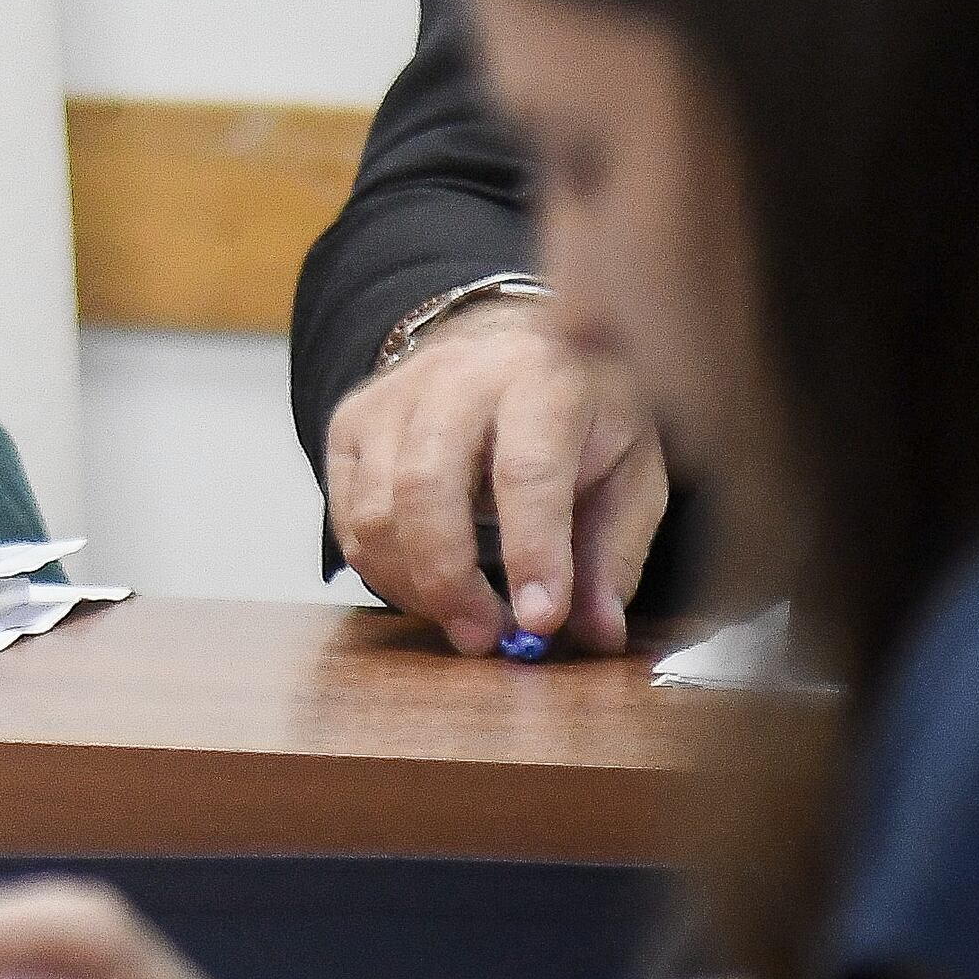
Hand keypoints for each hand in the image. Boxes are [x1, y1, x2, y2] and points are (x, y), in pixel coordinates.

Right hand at [328, 298, 662, 653]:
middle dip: (449, 578)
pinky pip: (348, 516)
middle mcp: (456, 378)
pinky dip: (382, 569)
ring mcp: (391, 398)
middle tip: (483, 637)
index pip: (526, 472)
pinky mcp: (350, 422)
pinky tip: (426, 588)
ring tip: (462, 620)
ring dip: (414, 585)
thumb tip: (595, 632)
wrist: (511, 341)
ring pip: (376, 510)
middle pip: (425, 487)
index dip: (533, 553)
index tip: (541, 620)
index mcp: (543, 379)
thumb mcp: (630, 472)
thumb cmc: (580, 418)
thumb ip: (614, 552)